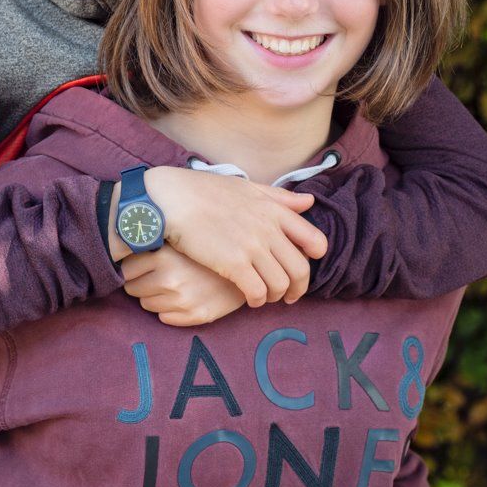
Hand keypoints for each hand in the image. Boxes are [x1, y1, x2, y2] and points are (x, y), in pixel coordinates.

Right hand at [110, 167, 325, 306]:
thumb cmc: (204, 191)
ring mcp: (252, 247)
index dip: (315, 258)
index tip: (305, 265)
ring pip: (281, 284)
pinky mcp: (233, 264)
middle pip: (301, 269)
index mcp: (274, 210)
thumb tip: (309, 201)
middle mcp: (269, 229)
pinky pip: (258, 292)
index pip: (314, 239)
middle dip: (299, 288)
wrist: (171, 199)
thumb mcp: (246, 187)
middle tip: (289, 295)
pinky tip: (250, 299)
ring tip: (266, 297)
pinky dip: (258, 300)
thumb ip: (279, 197)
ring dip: (276, 295)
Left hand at [123, 245, 247, 325]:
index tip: (144, 263)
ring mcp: (182, 300)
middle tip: (159, 274)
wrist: (250, 261)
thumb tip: (122, 238)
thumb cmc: (210, 244)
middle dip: (142, 283)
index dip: (134, 267)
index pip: (126, 270)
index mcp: (163, 255)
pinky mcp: (194, 315)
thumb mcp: (181, 235)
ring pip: (147, 304)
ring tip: (173, 284)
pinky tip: (183, 297)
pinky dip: (168, 311)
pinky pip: (164, 318)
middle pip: (133, 289)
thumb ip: (154, 238)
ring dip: (154, 297)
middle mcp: (169, 278)